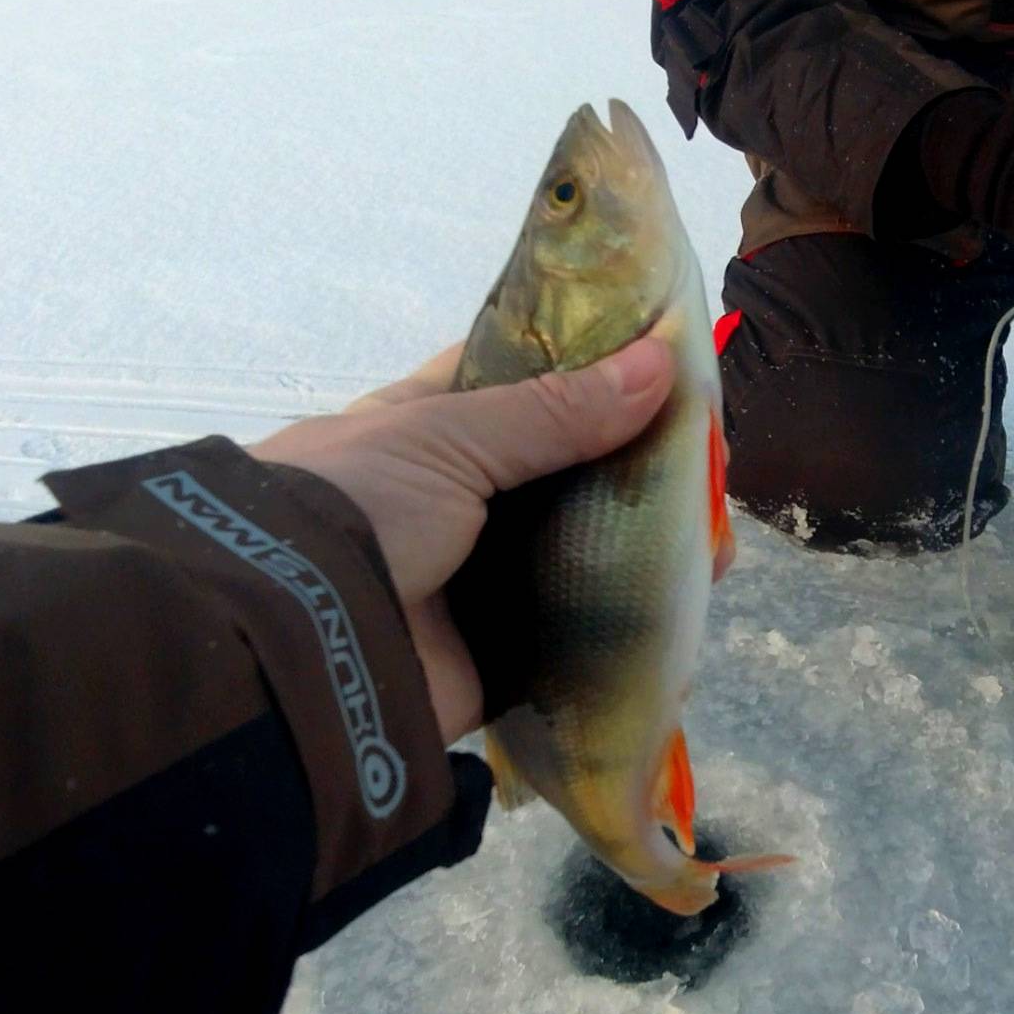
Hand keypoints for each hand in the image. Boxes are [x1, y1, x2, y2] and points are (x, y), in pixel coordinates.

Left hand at [253, 336, 729, 745]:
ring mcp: (477, 581)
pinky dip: (628, 628)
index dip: (584, 364)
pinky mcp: (499, 658)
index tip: (661, 355)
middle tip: (709, 459)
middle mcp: (452, 502)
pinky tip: (687, 610)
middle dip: (632, 466)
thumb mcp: (448, 437)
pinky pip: (576, 639)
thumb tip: (662, 364)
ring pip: (578, 555)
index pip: (511, 379)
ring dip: (641, 547)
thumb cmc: (356, 508)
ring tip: (715, 541)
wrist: (298, 650)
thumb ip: (555, 409)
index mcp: (422, 429)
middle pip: (561, 472)